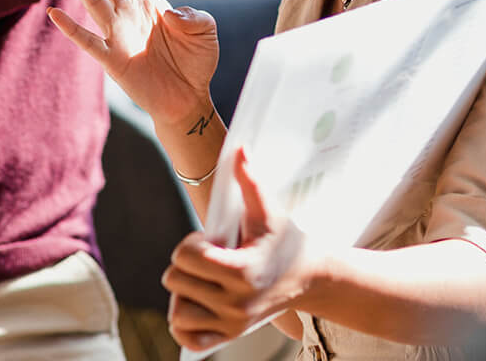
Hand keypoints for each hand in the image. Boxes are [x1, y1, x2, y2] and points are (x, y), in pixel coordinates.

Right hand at [48, 0, 218, 126]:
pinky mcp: (113, 59)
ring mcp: (116, 33)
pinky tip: (55, 14)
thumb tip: (169, 12)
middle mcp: (126, 10)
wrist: (188, 98)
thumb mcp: (205, 30)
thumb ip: (194, 15)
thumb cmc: (196, 61)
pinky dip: (72, 28)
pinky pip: (89, 41)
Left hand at [164, 149, 315, 351]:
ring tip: (204, 278)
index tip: (211, 241)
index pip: (185, 256)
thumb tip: (239, 149)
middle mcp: (235, 302)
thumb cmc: (286, 240)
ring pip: (177, 312)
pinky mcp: (230, 336)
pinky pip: (187, 338)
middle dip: (186, 264)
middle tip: (209, 258)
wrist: (310, 278)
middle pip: (175, 281)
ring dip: (184, 292)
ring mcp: (232, 324)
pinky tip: (197, 301)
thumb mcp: (268, 210)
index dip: (192, 243)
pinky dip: (183, 322)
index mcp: (241, 271)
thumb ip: (250, 180)